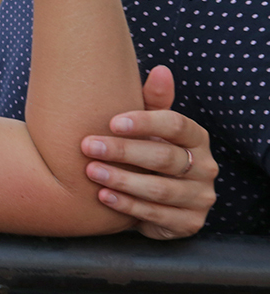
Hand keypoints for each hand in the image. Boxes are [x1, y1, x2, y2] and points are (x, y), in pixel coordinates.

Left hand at [81, 66, 217, 238]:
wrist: (154, 195)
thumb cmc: (148, 149)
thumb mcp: (150, 126)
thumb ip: (154, 100)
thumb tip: (161, 70)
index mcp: (197, 137)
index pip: (177, 124)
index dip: (145, 122)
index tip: (111, 121)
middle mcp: (205, 167)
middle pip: (164, 157)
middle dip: (123, 151)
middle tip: (87, 145)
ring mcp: (200, 197)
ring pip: (160, 189)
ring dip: (122, 180)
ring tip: (90, 171)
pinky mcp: (189, 223)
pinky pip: (157, 215)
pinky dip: (128, 206)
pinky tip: (103, 196)